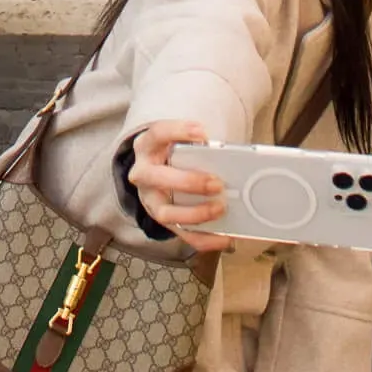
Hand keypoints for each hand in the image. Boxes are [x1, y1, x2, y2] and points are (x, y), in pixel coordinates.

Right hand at [128, 122, 230, 253]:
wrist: (150, 174)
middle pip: (158, 177)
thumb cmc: (169, 155)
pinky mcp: (161, 221)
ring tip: (220, 209)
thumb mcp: (173, 141)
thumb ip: (194, 145)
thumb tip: (229, 154)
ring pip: (165, 213)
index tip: (202, 133)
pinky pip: (180, 235)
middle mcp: (143, 173)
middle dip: (189, 182)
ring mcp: (149, 200)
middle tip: (217, 183)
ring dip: (195, 213)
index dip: (178, 132)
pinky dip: (203, 239)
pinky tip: (223, 238)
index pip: (157, 134)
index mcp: (147, 146)